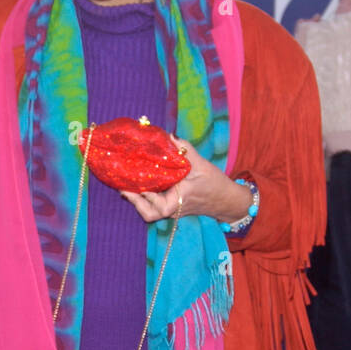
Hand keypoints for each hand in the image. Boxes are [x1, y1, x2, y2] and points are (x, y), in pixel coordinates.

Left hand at [121, 138, 252, 224]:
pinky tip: (138, 185)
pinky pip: (155, 207)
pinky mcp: (173, 207)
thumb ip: (185, 150)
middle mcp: (173, 208)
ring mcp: (172, 209)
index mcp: (180, 199)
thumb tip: (169, 136)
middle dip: (136, 203)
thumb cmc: (216, 184)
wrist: (227, 201)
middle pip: (149, 213)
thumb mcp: (202, 165)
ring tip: (126, 187)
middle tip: (123, 188)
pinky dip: (145, 199)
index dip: (146, 196)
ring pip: (150, 213)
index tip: (137, 182)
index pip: (158, 204)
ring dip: (138, 203)